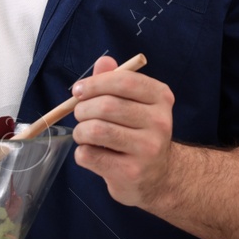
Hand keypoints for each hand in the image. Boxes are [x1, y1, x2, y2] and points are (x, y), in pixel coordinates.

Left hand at [70, 55, 176, 208]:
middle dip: (82, 109)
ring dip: (80, 131)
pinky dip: (82, 153)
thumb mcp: (134, 103)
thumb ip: (117, 81)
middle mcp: (159, 122)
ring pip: (96, 131)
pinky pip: (90, 155)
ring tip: (83, 134)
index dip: (95, 83)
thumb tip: (103, 62)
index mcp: (160, 98)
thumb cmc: (139, 133)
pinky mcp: (131, 172)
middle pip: (107, 106)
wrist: (158, 176)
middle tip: (80, 115)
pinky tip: (92, 153)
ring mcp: (147, 149)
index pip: (124, 80)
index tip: (78, 91)